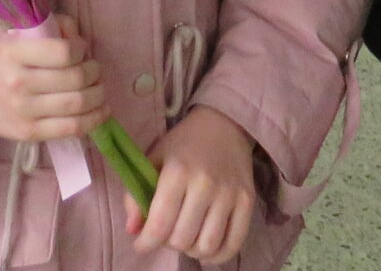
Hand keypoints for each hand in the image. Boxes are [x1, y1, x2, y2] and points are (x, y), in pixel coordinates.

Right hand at [0, 16, 106, 142]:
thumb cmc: (0, 61)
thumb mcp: (18, 36)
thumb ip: (51, 28)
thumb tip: (80, 38)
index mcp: (14, 53)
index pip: (62, 52)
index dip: (81, 49)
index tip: (81, 50)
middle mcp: (18, 83)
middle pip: (74, 79)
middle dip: (95, 72)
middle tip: (95, 69)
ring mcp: (24, 112)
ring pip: (76, 105)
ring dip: (98, 95)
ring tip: (100, 88)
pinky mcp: (29, 133)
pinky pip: (70, 129)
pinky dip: (93, 119)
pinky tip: (102, 111)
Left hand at [128, 106, 258, 262]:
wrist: (224, 124)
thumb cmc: (184, 144)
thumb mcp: (154, 159)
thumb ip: (136, 195)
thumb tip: (132, 230)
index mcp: (177, 171)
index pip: (159, 225)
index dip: (146, 243)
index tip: (141, 244)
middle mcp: (205, 184)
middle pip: (182, 239)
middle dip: (169, 243)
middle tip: (167, 233)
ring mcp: (229, 194)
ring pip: (207, 246)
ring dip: (192, 250)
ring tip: (186, 238)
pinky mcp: (248, 201)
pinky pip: (233, 244)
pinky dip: (217, 256)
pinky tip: (205, 247)